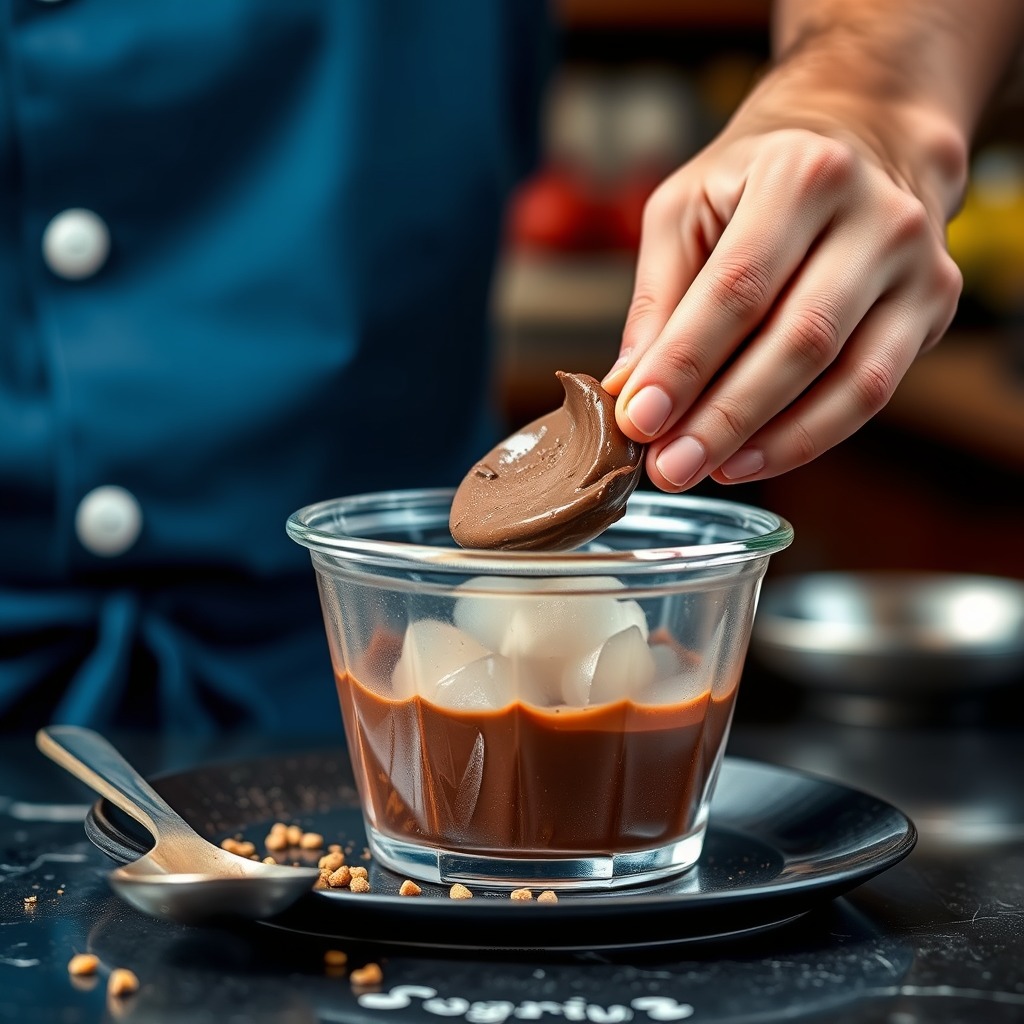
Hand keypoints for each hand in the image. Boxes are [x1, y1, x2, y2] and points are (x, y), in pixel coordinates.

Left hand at [601, 70, 964, 492]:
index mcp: (801, 174)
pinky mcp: (932, 309)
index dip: (685, 363)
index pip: (738, 287)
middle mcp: (875, 216)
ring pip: (847, 379)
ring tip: (704, 471)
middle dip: (724, 417)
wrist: (860, 140)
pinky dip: (807, 437)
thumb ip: (658, 298)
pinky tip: (750, 458)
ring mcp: (917, 266)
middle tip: (668, 468)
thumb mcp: (686, 209)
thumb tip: (629, 390)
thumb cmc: (755, 180)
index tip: (638, 420)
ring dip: (768, 440)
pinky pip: (871, 393)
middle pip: (798, 340)